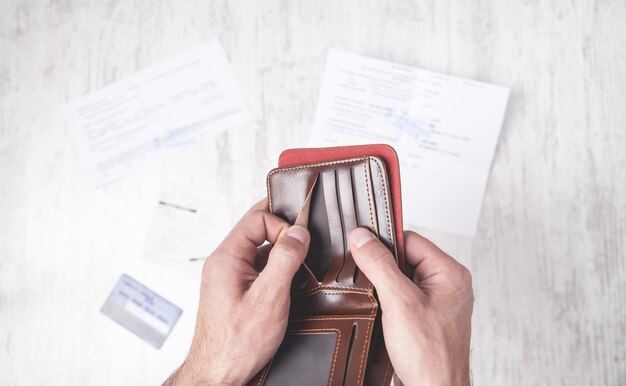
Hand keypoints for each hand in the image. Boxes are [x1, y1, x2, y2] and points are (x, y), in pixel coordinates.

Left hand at [165, 201, 309, 384]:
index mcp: (226, 257)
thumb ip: (285, 260)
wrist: (219, 373)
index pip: (258, 218)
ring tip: (295, 273)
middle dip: (284, 235)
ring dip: (281, 254)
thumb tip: (299, 233)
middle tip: (303, 249)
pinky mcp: (236, 288)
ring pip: (260, 248)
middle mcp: (224, 262)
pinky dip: (276, 270)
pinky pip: (259, 266)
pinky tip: (286, 285)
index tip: (301, 243)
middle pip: (258, 229)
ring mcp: (229, 275)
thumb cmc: (236, 343)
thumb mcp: (269, 298)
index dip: (283, 226)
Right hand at [349, 228, 472, 385]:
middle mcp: (446, 284)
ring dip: (383, 285)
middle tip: (369, 279)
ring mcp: (436, 302)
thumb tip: (362, 238)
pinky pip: (401, 296)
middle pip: (404, 257)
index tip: (361, 245)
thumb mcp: (399, 302)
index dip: (384, 242)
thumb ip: (379, 265)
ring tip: (378, 300)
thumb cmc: (430, 356)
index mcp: (449, 273)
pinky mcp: (424, 317)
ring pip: (400, 277)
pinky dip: (387, 300)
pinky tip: (380, 310)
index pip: (411, 239)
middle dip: (382, 266)